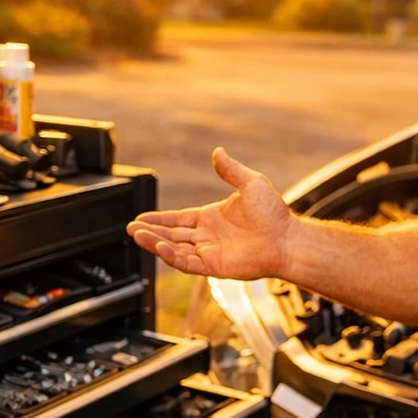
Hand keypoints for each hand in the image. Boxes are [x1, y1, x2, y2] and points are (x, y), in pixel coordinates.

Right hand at [127, 148, 294, 279]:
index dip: (159, 219)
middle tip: (131, 229)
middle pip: (171, 235)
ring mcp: (210, 252)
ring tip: (136, 236)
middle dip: (150, 232)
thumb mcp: (250, 183)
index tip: (141, 219)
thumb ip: (230, 170)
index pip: (178, 219)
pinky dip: (171, 255)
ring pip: (174, 248)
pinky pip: (187, 261)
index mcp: (212, 218)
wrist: (286, 239)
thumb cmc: (274, 214)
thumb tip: (218, 152)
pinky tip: (158, 246)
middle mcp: (208, 236)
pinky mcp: (214, 266)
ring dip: (155, 242)